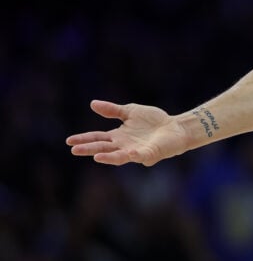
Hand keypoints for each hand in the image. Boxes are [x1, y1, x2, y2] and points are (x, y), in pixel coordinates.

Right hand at [66, 100, 186, 165]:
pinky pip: (140, 156)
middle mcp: (124, 146)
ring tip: (96, 156)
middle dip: (89, 149)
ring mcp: (136, 151)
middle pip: (104, 148)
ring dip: (108, 157)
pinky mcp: (150, 153)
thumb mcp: (130, 111)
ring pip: (119, 156)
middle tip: (74, 150)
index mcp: (118, 136)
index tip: (69, 141)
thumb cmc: (154, 121)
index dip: (84, 139)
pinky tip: (128, 153)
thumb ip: (113, 110)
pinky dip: (134, 155)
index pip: (98, 138)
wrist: (175, 127)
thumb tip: (92, 104)